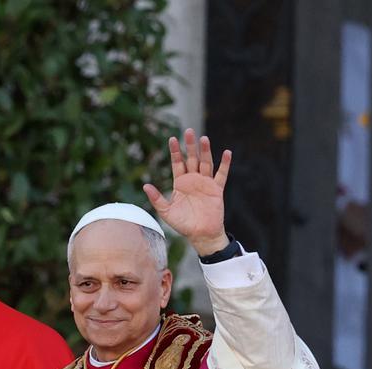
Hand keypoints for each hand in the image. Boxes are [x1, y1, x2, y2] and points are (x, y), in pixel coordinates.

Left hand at [143, 128, 231, 256]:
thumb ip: (156, 199)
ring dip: (205, 151)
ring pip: (206, 163)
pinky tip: (226, 152)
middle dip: (190, 146)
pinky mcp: (217, 189)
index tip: (172, 138)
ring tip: (204, 138)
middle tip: (188, 131)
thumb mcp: (167, 212)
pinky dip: (225, 164)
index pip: (177, 163)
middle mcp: (193, 180)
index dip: (175, 151)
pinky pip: (222, 174)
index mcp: (180, 183)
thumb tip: (145, 186)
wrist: (201, 235)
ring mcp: (206, 183)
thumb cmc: (183, 224)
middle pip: (191, 159)